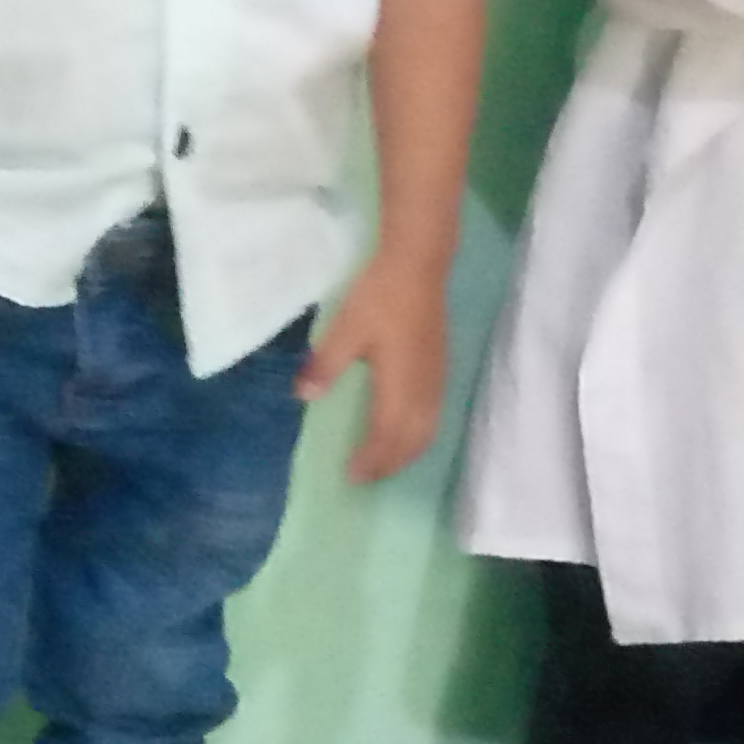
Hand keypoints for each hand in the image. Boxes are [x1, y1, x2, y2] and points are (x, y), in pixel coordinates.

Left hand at [300, 253, 446, 483]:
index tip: (350, 475)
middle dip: (389, 463)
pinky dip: (419, 435)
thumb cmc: (380, 297)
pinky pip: (434, 416)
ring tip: (383, 463)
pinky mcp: (440, 368)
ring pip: (427, 430)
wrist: (419, 266)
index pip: (387, 435)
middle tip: (364, 478)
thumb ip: (326, 364)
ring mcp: (436, 379)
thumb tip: (303, 397)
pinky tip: (406, 432)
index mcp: (400, 385)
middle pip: (411, 441)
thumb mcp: (345, 329)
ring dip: (406, 453)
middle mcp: (423, 389)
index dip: (370, 459)